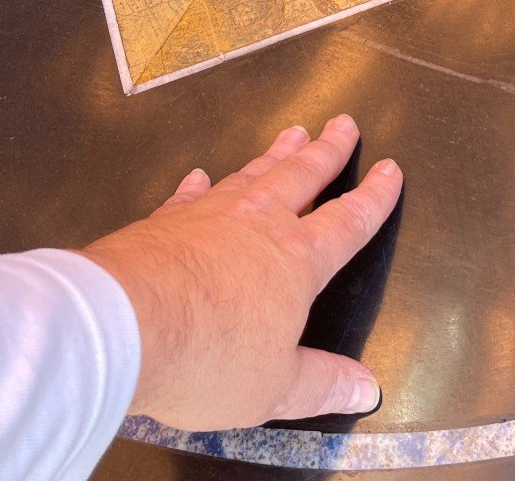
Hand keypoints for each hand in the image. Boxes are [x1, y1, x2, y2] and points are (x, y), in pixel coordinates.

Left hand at [78, 114, 401, 430]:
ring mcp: (210, 214)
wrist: (125, 324)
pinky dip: (198, 185)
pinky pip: (190, 195)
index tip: (389, 171)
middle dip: (327, 150)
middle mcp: (258, 223)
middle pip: (303, 176)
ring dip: (276, 153)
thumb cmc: (207, 356)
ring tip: (292, 132)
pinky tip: (199, 175)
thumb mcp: (275, 386)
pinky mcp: (166, 220)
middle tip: (342, 123)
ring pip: (254, 173)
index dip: (373, 197)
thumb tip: (365, 390)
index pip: (347, 221)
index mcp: (296, 260)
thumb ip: (321, 383)